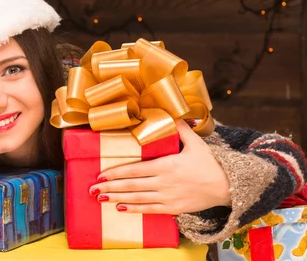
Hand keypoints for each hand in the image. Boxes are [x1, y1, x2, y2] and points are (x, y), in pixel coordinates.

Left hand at [89, 119, 231, 214]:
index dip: (117, 172)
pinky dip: (134, 209)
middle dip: (110, 187)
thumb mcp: (196, 142)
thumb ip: (180, 127)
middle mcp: (164, 182)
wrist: (227, 187)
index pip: (135, 169)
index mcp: (166, 165)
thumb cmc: (210, 163)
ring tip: (100, 198)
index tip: (101, 174)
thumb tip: (170, 111)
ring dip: (117, 198)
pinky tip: (121, 208)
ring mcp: (168, 197)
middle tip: (92, 189)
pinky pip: (149, 210)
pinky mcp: (173, 208)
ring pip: (137, 198)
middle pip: (132, 185)